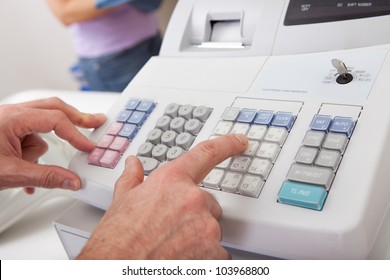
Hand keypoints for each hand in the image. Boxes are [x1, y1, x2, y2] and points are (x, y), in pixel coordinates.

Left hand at [0, 97, 105, 190]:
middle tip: (95, 121)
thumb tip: (72, 180)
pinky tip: (24, 168)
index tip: (88, 146)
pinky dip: (31, 153)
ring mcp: (9, 119)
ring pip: (40, 128)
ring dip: (39, 149)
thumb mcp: (11, 174)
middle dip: (75, 120)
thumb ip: (46, 177)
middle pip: (54, 109)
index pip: (56, 119)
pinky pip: (30, 137)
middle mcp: (12, 113)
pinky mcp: (7, 129)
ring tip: (25, 165)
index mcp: (13, 118)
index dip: (76, 134)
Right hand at [77, 134, 247, 258]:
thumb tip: (133, 164)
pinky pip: (217, 252)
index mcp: (172, 181)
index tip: (239, 141)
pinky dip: (204, 256)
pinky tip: (181, 258)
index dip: (227, 144)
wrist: (117, 268)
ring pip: (211, 228)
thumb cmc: (117, 240)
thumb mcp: (122, 201)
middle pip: (207, 202)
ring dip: (197, 236)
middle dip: (193, 213)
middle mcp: (193, 199)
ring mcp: (206, 227)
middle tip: (170, 227)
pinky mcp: (214, 253)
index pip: (207, 154)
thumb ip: (133, 178)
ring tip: (171, 245)